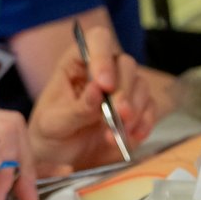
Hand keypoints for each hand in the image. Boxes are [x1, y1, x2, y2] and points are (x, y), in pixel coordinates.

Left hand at [26, 23, 156, 169]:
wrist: (62, 159)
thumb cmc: (51, 133)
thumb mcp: (54, 124)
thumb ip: (76, 109)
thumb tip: (96, 90)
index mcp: (77, 62)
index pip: (97, 40)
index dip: (103, 57)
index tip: (104, 85)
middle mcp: (104, 69)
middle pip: (125, 64)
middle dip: (124, 90)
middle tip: (119, 114)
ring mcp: (123, 88)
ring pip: (141, 85)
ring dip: (133, 110)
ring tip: (113, 136)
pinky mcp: (136, 110)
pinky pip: (150, 108)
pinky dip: (144, 123)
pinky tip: (131, 137)